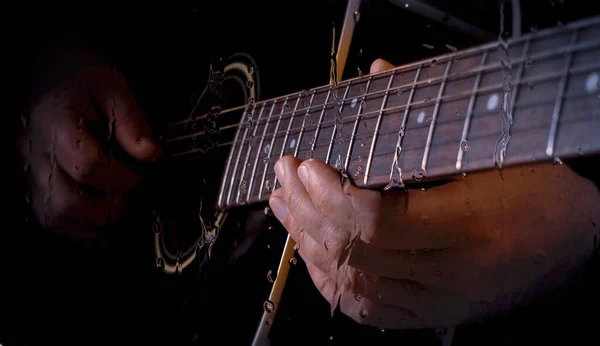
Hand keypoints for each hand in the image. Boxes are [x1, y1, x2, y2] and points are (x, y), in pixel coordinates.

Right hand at [18, 52, 159, 239]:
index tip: (143, 174)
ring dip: (95, 223)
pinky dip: (80, 226)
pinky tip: (104, 215)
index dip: (123, 178)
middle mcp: (38, 154)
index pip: (87, 165)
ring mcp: (32, 173)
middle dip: (111, 209)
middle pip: (67, 204)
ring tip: (122, 207)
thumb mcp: (111, 85)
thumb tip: (151, 154)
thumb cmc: (77, 77)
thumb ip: (131, 120)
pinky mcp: (34, 183)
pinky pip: (50, 220)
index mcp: (57, 126)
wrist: (44, 72)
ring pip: (56, 218)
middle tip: (134, 197)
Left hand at [268, 59, 599, 328]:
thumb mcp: (492, 143)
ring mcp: (440, 300)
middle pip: (357, 251)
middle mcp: (451, 274)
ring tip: (287, 208)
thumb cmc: (541, 188)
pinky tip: (312, 253)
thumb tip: (380, 76)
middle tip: (285, 176)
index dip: (331, 195)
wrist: (575, 235)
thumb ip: (428, 112)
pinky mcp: (432, 312)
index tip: (306, 166)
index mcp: (469, 228)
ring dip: (310, 243)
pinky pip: (367, 308)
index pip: (378, 222)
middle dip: (308, 211)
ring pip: (354, 282)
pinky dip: (331, 281)